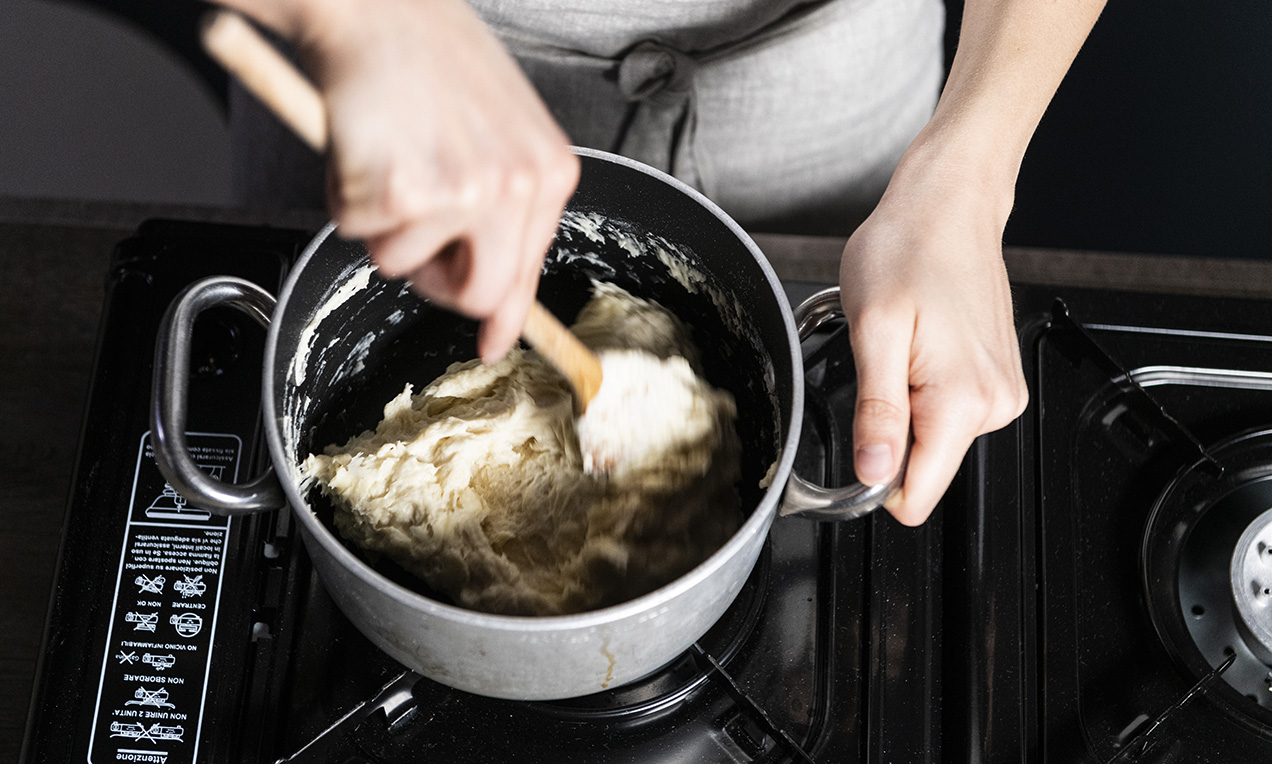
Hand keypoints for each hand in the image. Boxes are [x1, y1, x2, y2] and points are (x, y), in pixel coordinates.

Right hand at [286, 0, 578, 360]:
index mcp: (548, 170)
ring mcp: (464, 192)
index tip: (493, 342)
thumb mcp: (496, 127)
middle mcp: (517, 186)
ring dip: (379, 224)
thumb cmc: (426, 52)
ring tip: (384, 155)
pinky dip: (345, 197)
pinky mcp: (405, 192)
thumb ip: (504, 205)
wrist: (376, 2)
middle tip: (408, 236)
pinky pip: (360, 234)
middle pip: (476, 293)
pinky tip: (360, 144)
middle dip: (434, 282)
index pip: (529, 270)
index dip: (504, 315)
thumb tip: (498, 310)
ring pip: (404, 265)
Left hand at [838, 147, 1027, 525]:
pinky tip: (920, 343)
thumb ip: (877, 411)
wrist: (948, 205)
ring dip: (902, 402)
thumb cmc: (908, 248)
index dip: (874, 479)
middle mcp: (994, 405)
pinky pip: (945, 412)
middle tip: (879, 364)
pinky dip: (921, 387)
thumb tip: (873, 474)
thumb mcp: (872, 330)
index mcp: (962, 401)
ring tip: (901, 345)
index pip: (917, 495)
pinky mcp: (995, 381)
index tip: (857, 435)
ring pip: (932, 438)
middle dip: (887, 429)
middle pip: (923, 466)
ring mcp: (999, 393)